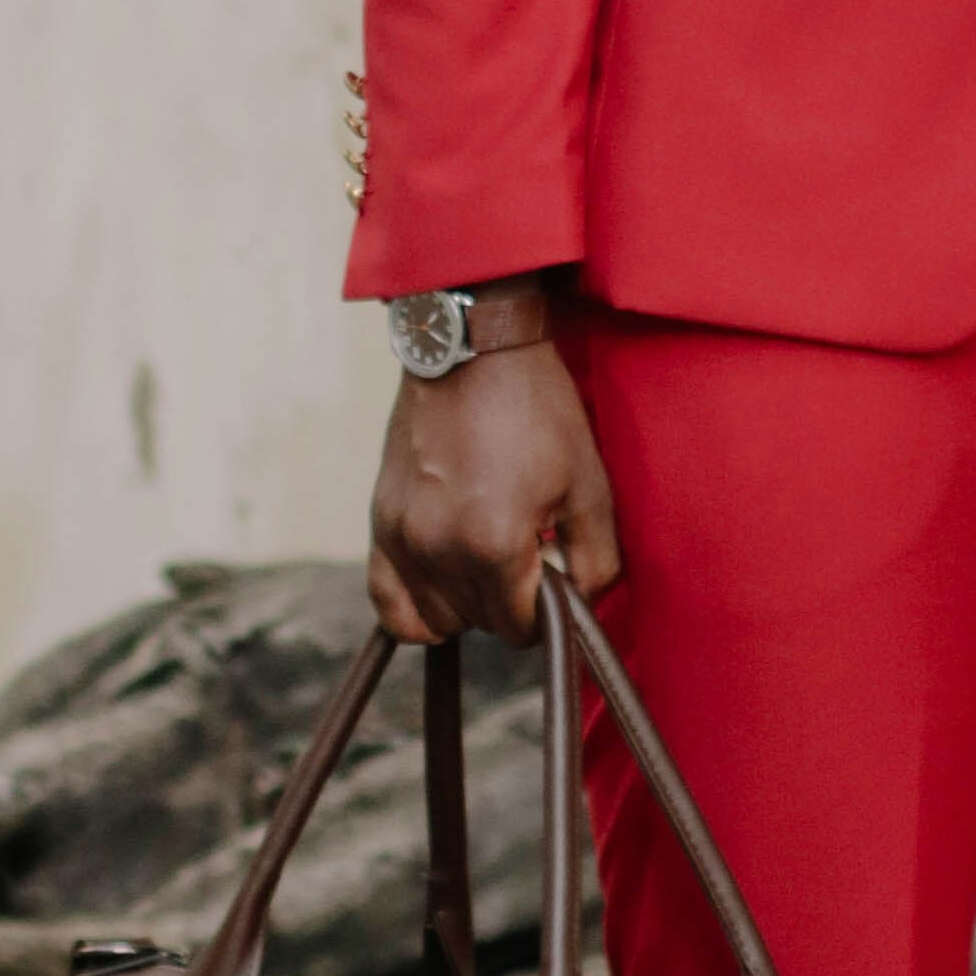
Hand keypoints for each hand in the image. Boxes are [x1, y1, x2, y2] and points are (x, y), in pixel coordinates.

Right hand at [368, 340, 621, 640]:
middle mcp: (439, 548)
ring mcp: (402, 536)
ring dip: (468, 604)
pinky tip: (442, 587)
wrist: (473, 350)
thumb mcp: (588, 484)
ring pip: (435, 618)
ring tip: (488, 559)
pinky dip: (413, 609)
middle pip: (480, 623)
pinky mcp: (381, 520)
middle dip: (511, 603)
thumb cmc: (537, 410)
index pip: (520, 625)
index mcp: (494, 543)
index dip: (546, 610)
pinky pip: (386, 600)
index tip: (554, 575)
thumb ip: (594, 560)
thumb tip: (580, 605)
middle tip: (528, 555)